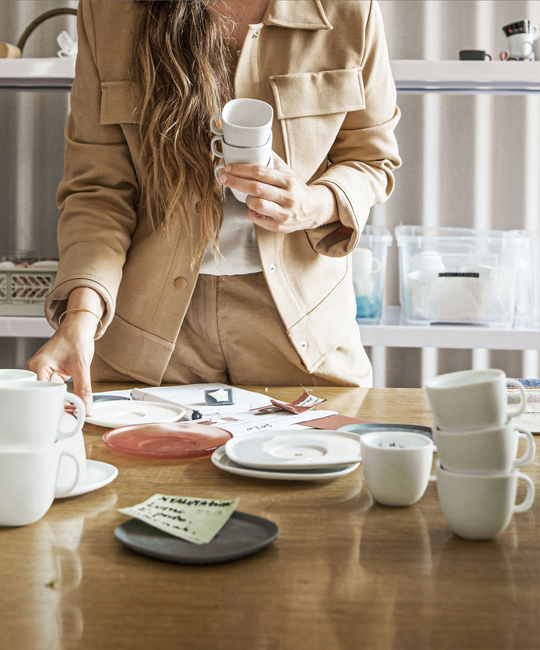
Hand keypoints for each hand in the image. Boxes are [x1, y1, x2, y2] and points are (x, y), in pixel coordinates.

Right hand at [25, 312, 96, 416]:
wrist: (78, 328)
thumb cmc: (76, 339)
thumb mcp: (81, 367)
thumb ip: (84, 390)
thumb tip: (87, 408)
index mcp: (38, 366)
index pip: (40, 393)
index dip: (53, 405)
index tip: (65, 414)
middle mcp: (35, 370)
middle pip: (42, 396)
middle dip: (56, 405)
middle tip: (71, 413)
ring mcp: (40, 373)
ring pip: (47, 395)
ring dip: (60, 401)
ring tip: (72, 408)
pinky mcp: (48, 375)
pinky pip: (52, 390)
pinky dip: (61, 396)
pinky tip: (70, 402)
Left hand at [217, 152, 338, 232]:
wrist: (314, 210)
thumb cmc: (296, 190)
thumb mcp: (288, 173)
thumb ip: (273, 161)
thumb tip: (257, 145)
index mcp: (288, 181)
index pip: (260, 172)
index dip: (241, 169)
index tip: (228, 168)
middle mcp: (287, 197)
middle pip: (255, 188)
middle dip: (235, 182)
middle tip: (223, 178)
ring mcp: (283, 213)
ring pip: (256, 204)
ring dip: (246, 199)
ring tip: (247, 196)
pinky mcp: (279, 226)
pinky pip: (257, 219)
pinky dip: (251, 213)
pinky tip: (254, 208)